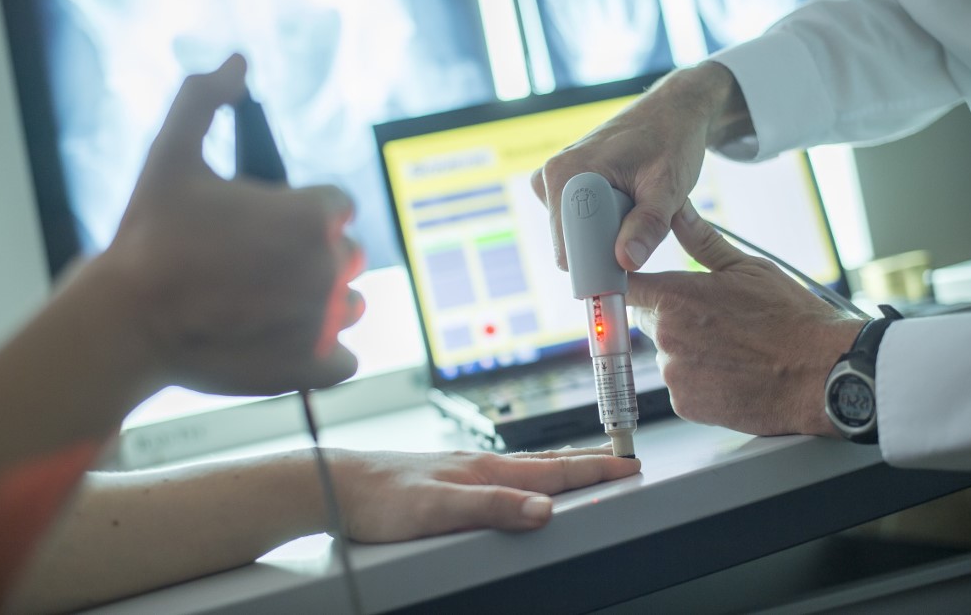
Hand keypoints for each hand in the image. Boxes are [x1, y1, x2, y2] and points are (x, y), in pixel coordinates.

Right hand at [106, 54, 364, 394]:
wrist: (128, 321)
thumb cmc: (150, 238)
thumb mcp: (171, 155)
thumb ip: (205, 100)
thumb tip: (237, 63)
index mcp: (313, 216)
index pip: (336, 207)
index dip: (301, 213)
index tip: (265, 225)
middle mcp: (332, 267)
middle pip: (346, 253)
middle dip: (311, 256)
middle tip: (258, 266)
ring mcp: (327, 320)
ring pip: (350, 303)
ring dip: (321, 302)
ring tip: (267, 304)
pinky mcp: (318, 365)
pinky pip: (344, 358)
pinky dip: (321, 354)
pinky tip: (282, 341)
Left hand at [332, 446, 640, 541]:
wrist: (341, 485)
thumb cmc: (383, 497)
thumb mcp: (438, 508)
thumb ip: (491, 506)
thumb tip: (544, 509)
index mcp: (487, 470)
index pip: (554, 470)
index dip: (594, 470)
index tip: (628, 466)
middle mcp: (481, 465)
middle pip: (547, 462)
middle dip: (588, 463)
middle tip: (621, 462)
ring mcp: (466, 469)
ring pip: (526, 466)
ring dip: (561, 466)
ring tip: (584, 467)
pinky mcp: (450, 478)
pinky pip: (504, 474)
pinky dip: (530, 474)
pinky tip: (521, 482)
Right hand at [531, 62, 751, 271]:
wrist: (672, 112)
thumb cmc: (672, 141)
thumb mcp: (668, 186)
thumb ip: (648, 225)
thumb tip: (626, 262)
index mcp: (566, 174)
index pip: (567, 247)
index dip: (598, 265)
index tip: (629, 271)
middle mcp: (551, 177)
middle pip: (570, 244)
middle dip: (606, 246)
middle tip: (643, 227)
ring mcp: (555, 181)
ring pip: (577, 236)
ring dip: (609, 233)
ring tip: (637, 206)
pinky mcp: (565, 186)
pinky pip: (581, 224)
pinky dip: (606, 223)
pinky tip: (626, 202)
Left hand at [628, 200, 863, 436]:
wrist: (822, 375)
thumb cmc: (791, 319)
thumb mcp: (748, 267)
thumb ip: (701, 241)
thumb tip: (678, 212)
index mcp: (674, 297)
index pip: (626, 287)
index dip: (634, 285)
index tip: (641, 285)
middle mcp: (666, 336)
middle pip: (648, 322)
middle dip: (670, 317)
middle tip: (713, 319)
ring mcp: (674, 374)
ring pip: (667, 355)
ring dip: (687, 351)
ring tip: (730, 348)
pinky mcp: (685, 406)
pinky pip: (681, 387)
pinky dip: (699, 381)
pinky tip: (732, 373)